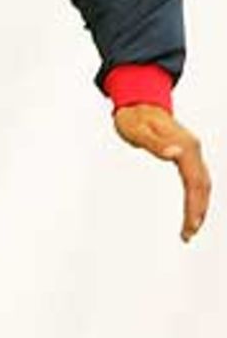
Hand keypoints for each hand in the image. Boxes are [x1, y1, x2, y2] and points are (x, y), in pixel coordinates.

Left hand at [113, 103, 210, 242]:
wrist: (138, 102)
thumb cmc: (134, 117)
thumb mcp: (138, 130)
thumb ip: (156, 143)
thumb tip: (175, 154)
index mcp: (186, 145)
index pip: (195, 182)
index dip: (194, 206)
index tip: (189, 226)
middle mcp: (193, 148)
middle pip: (203, 186)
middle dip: (198, 213)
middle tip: (188, 235)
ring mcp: (191, 150)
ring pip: (203, 184)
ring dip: (199, 207)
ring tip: (190, 229)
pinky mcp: (187, 153)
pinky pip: (196, 178)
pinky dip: (197, 196)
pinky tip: (191, 209)